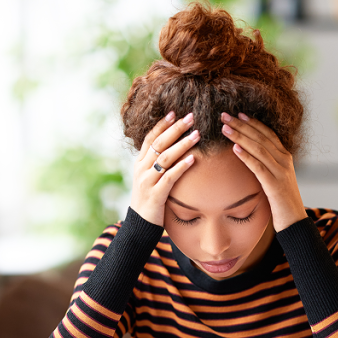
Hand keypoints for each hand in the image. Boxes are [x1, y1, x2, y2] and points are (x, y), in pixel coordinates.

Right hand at [130, 111, 200, 225]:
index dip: (162, 125)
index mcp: (140, 163)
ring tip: (197, 134)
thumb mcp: (150, 179)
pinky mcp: (155, 195)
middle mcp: (141, 169)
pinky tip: (193, 159)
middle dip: (175, 129)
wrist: (140, 225)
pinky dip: (181, 167)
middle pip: (159, 144)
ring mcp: (147, 181)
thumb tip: (174, 148)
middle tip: (191, 117)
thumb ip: (158, 164)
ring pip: (165, 158)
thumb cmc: (150, 200)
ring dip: (182, 145)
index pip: (150, 138)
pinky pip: (169, 177)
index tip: (174, 113)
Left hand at [222, 112, 305, 231]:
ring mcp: (281, 172)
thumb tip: (247, 155)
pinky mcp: (275, 185)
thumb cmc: (281, 201)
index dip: (252, 123)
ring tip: (225, 128)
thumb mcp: (275, 178)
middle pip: (261, 137)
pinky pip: (259, 167)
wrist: (295, 221)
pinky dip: (246, 157)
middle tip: (224, 115)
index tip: (237, 114)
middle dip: (241, 125)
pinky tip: (235, 149)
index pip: (268, 134)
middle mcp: (285, 160)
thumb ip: (266, 165)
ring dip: (240, 137)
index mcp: (285, 157)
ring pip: (259, 149)